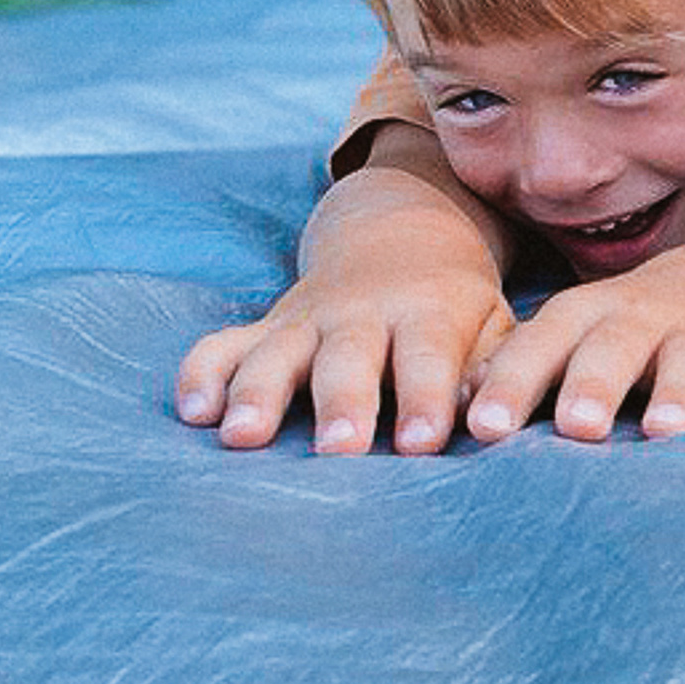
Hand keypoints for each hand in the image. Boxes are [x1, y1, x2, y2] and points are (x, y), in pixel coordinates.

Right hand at [176, 255, 513, 454]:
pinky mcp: (265, 328)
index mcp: (428, 311)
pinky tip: (192, 412)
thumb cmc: (457, 306)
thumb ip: (492, 367)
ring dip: (258, 393)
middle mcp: (361, 313)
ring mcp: (306, 319)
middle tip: (339, 448)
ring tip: (242, 437)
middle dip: (341, 401)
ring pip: (276, 353)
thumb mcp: (491, 323)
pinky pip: (222, 345)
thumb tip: (490, 416)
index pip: (426, 355)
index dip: (424, 397)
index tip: (421, 443)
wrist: (402, 235)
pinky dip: (202, 374)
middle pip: (347, 357)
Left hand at [462, 246, 684, 444]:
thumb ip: (520, 369)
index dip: (511, 383)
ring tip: (662, 432)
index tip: (484, 427)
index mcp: (583, 316)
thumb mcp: (571, 335)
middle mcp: (637, 318)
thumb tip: (452, 410)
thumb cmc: (622, 328)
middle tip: (576, 427)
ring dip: (675, 394)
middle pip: (613, 348)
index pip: (540, 346)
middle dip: (594, 385)